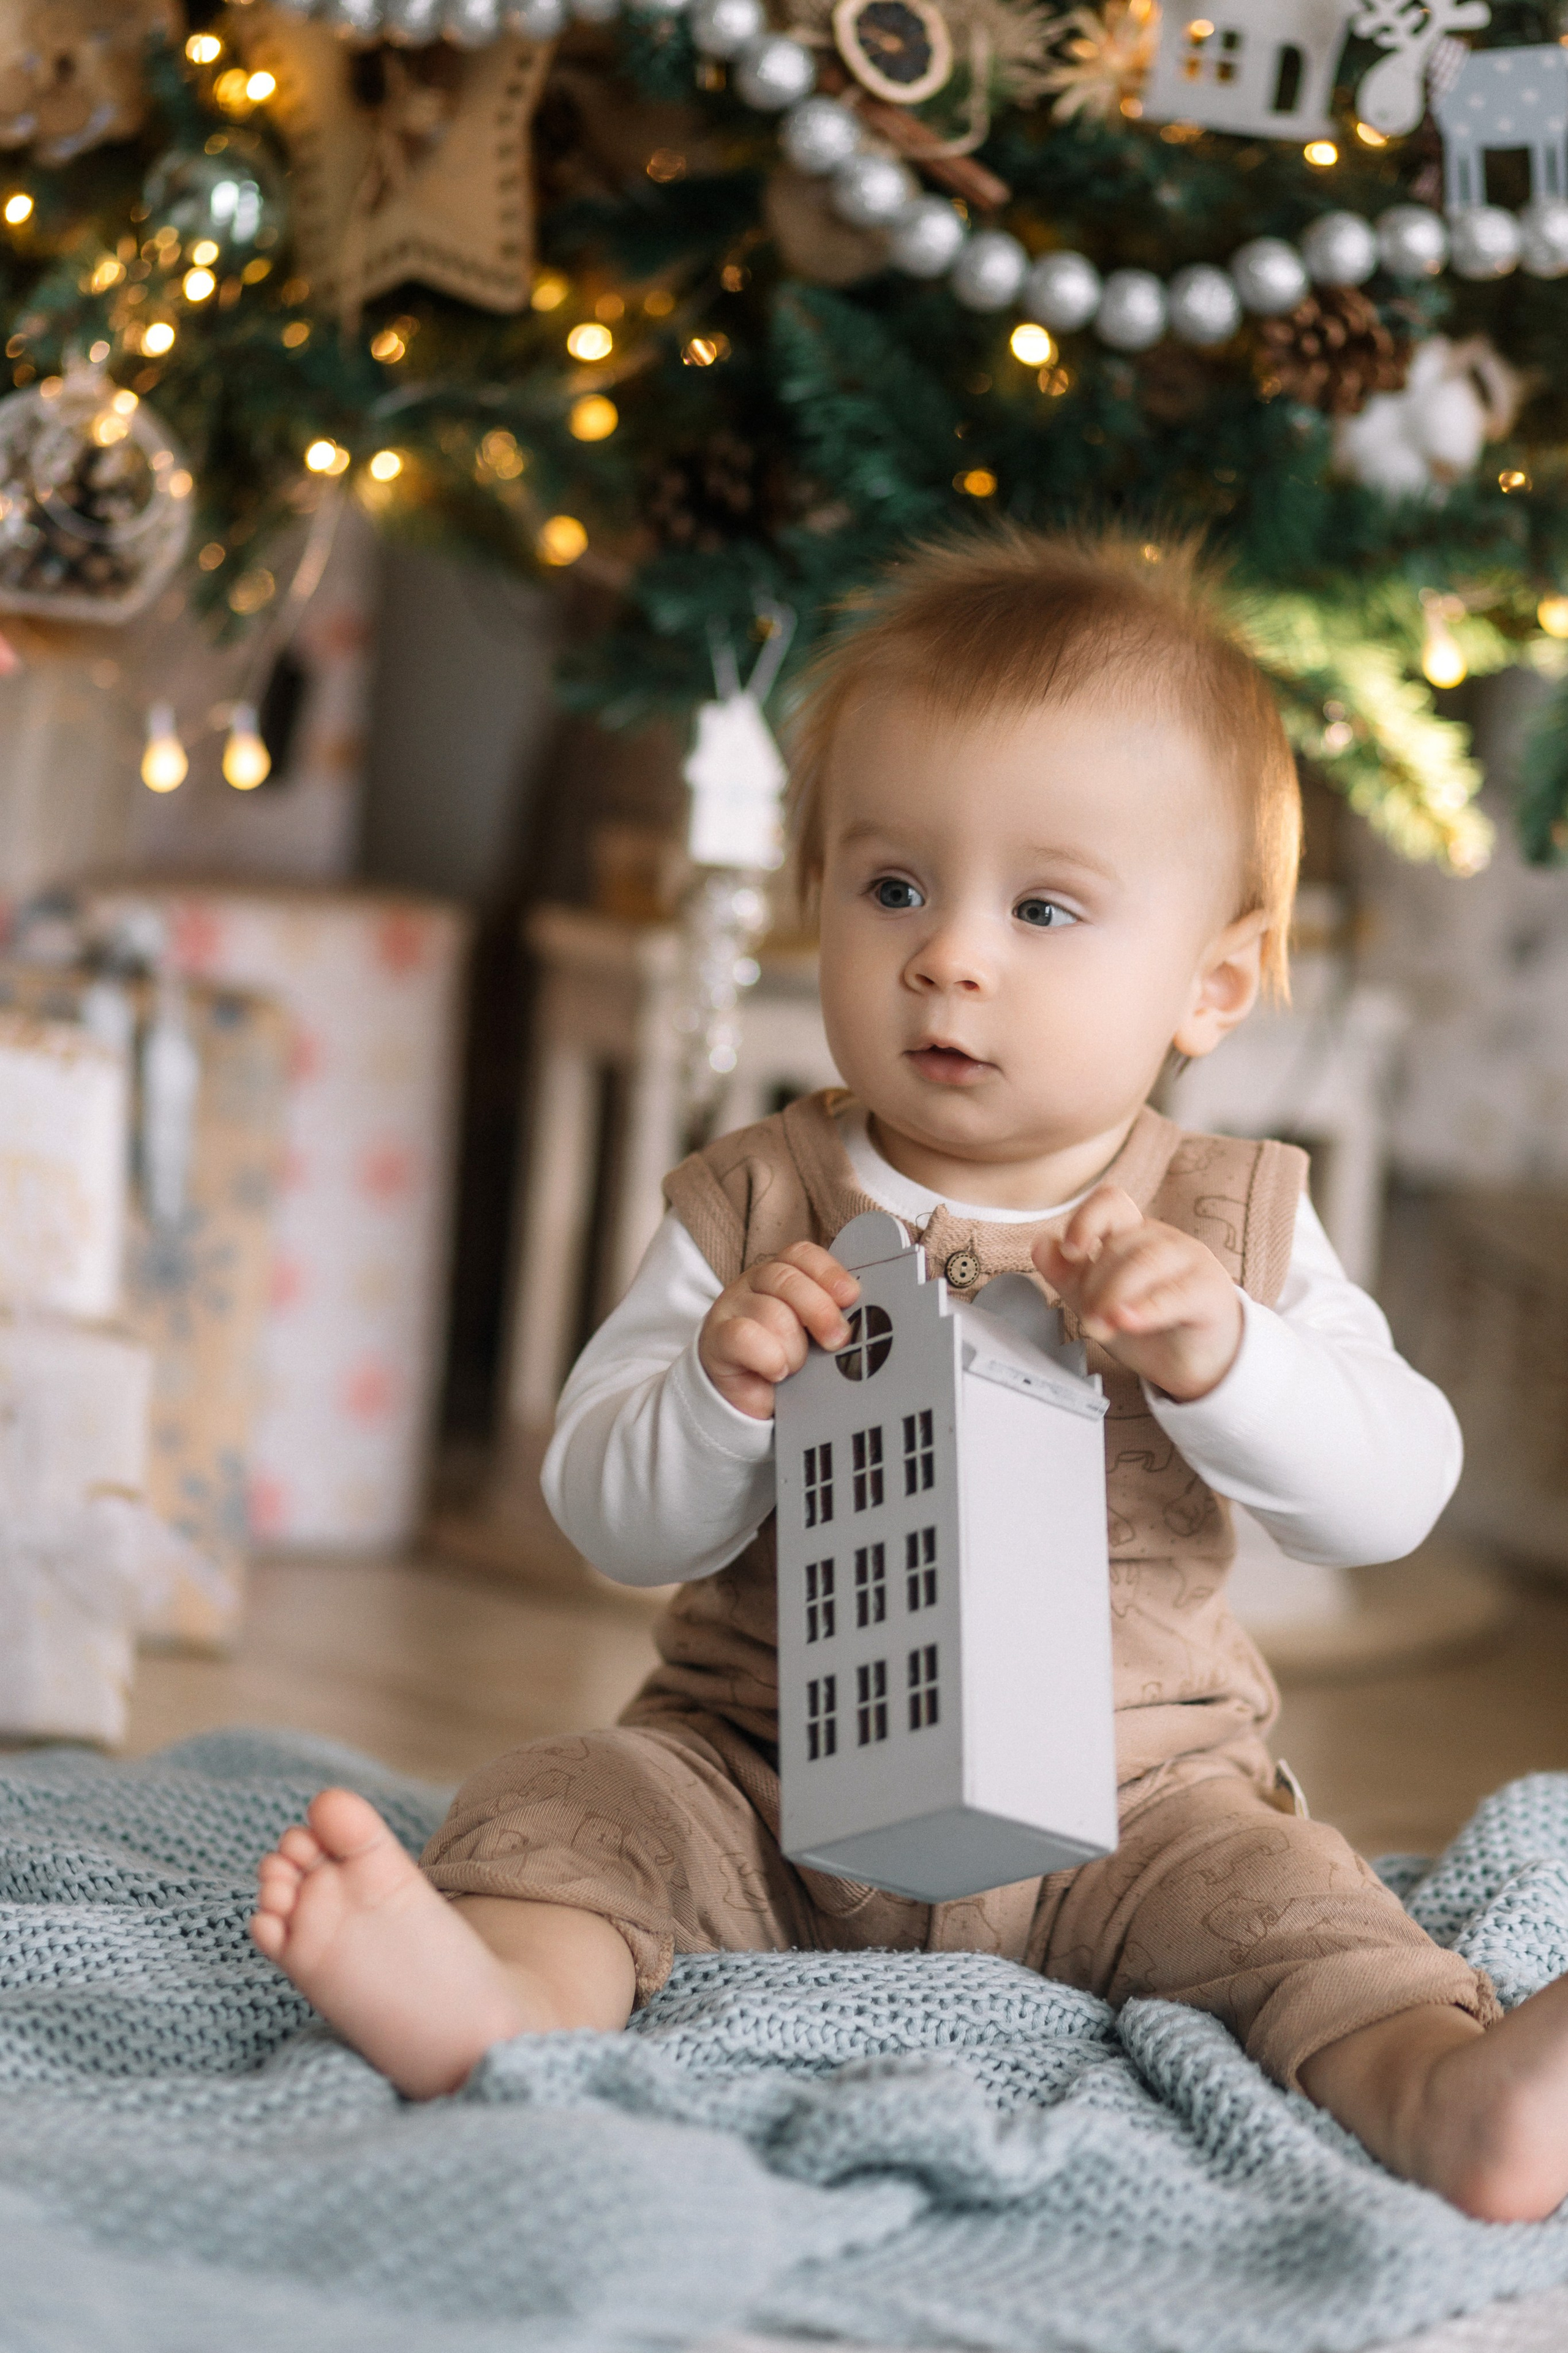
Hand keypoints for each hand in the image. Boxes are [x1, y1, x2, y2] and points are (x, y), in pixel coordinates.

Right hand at [698, 1242, 860, 1420]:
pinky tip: (776, 1372)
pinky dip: (769, 1357)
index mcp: (783, 1275)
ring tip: (796, 1367)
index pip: (802, 1255)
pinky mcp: (716, 1338)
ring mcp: (731, 1307)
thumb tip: (863, 1322)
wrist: (748, 1398)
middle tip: (837, 1340)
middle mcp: (754, 1284)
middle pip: (786, 1278)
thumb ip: (834, 1321)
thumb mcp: (816, 1337)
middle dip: (819, 1310)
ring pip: (771, 1312)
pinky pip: (744, 1336)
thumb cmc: (790, 1362)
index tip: (851, 1297)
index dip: (828, 1272)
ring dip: (793, 1347)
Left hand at [1032, 1184, 1242, 1401]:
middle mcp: (1163, 1241)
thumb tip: (1040, 1244)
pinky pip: (1178, 1292)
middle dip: (1094, 1285)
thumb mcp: (1097, 1300)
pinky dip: (1147, 1307)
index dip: (1087, 1219)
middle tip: (1090, 1320)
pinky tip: (1127, 1320)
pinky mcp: (1211, 1292)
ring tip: (1102, 1325)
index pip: (1111, 1203)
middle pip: (1120, 1244)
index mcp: (1132, 1235)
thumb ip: (1066, 1274)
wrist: (1196, 1362)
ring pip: (1145, 1262)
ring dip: (1114, 1296)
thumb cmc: (1148, 1322)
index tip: (1072, 1250)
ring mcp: (1191, 1262)